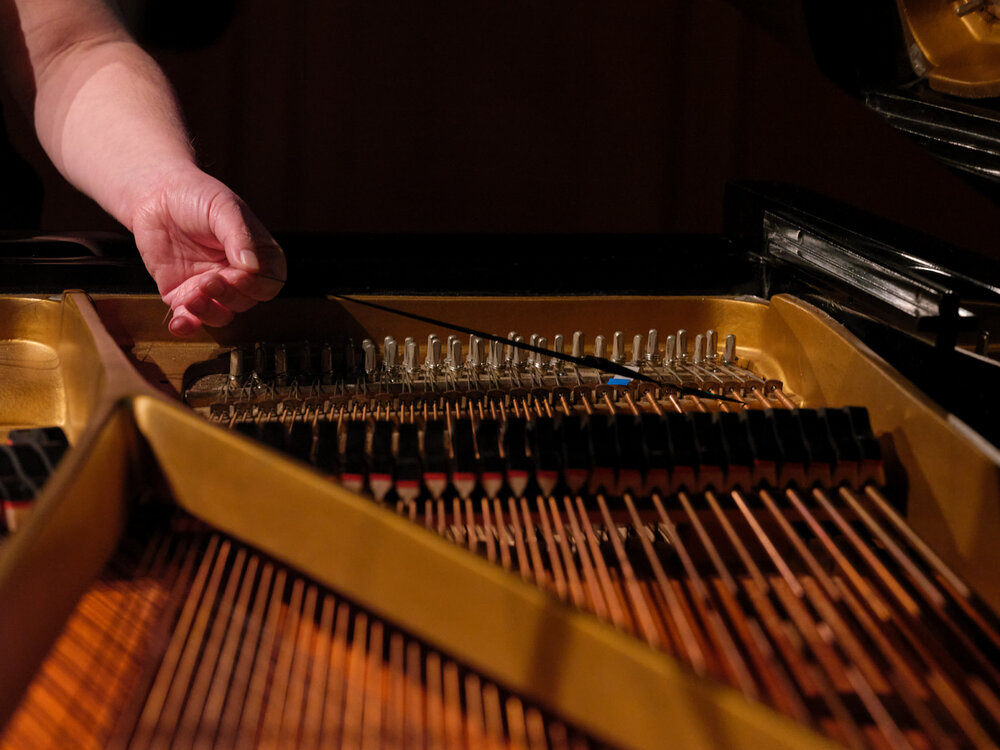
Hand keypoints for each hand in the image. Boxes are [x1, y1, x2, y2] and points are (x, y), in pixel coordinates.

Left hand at [129, 164, 285, 336]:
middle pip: (247, 301)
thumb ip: (240, 236)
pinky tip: (180, 323)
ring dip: (209, 312)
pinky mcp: (182, 295)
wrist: (154, 194)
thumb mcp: (223, 208)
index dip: (257, 285)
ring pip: (222, 315)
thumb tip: (252, 266)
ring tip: (192, 297)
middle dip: (229, 295)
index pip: (271, 282)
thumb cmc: (195, 195)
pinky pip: (190, 320)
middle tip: (209, 280)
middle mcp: (237, 275)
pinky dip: (187, 326)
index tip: (238, 273)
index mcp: (257, 254)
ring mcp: (211, 288)